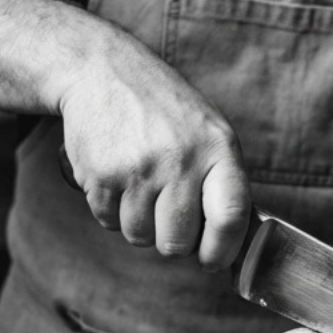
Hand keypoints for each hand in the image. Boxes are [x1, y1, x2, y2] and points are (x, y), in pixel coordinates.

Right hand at [57, 30, 249, 268]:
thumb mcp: (209, 132)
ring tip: (140, 184)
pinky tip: (117, 176)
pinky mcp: (103, 175)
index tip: (213, 260)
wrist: (102, 71)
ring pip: (140, 237)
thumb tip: (230, 243)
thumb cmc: (163, 109)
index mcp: (219, 149)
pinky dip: (110, 210)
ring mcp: (140, 169)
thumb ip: (221, 182)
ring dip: (138, 223)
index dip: (223, 250)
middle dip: (171, 241)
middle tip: (167, 216)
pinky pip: (108, 222)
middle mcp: (182, 160)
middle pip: (178, 242)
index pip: (230, 217)